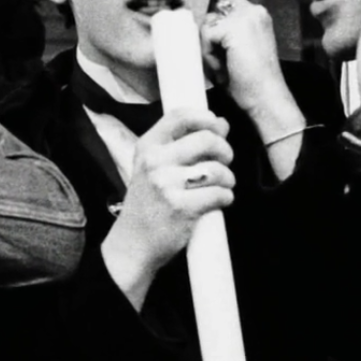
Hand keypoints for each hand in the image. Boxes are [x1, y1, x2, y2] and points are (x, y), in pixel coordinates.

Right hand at [102, 110, 234, 305]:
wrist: (132, 244)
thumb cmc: (148, 204)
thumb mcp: (155, 168)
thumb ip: (185, 144)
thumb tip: (221, 123)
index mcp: (147, 147)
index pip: (180, 116)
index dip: (206, 118)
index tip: (216, 128)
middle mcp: (155, 162)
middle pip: (207, 139)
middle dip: (225, 151)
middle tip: (224, 162)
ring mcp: (167, 185)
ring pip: (218, 169)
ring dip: (228, 179)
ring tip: (220, 187)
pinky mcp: (182, 208)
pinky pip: (221, 194)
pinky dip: (226, 199)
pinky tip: (216, 203)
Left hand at [201, 0, 294, 121]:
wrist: (266, 96)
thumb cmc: (250, 81)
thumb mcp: (236, 52)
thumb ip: (224, 36)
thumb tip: (200, 27)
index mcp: (256, 16)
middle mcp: (253, 11)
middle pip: (210, 16)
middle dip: (207, 42)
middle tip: (222, 64)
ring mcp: (245, 17)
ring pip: (206, 28)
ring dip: (207, 50)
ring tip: (224, 67)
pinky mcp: (235, 27)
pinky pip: (205, 37)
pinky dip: (208, 55)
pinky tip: (223, 67)